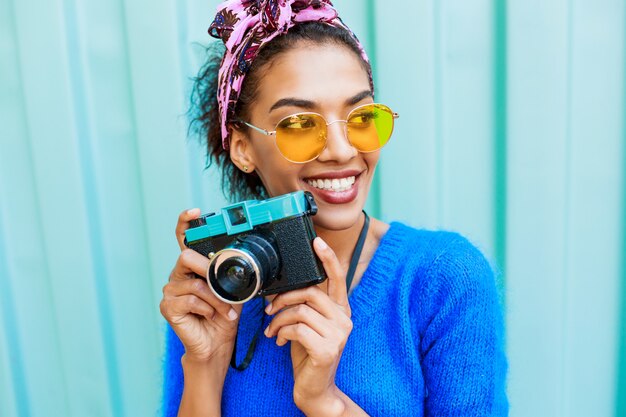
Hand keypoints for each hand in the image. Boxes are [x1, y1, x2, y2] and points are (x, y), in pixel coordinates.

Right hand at [160, 208, 241, 363]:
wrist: (217, 343)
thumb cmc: (223, 316)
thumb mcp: (234, 290)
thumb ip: (233, 274)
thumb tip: (246, 259)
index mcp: (193, 267)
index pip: (184, 239)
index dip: (185, 222)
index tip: (195, 212)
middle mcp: (178, 275)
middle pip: (186, 257)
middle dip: (209, 270)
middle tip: (224, 286)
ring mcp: (170, 290)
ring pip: (194, 283)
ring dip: (217, 299)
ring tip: (225, 310)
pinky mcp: (168, 307)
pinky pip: (190, 299)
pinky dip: (208, 308)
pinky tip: (211, 315)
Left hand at [264, 237, 351, 415]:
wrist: (315, 390)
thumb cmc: (308, 355)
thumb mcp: (306, 326)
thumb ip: (302, 307)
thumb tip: (279, 291)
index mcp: (341, 310)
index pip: (338, 278)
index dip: (328, 258)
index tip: (317, 241)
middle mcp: (344, 319)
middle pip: (311, 292)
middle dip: (284, 298)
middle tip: (270, 309)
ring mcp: (339, 335)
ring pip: (301, 310)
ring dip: (279, 319)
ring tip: (273, 330)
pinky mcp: (327, 349)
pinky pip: (297, 328)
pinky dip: (282, 332)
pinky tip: (280, 342)